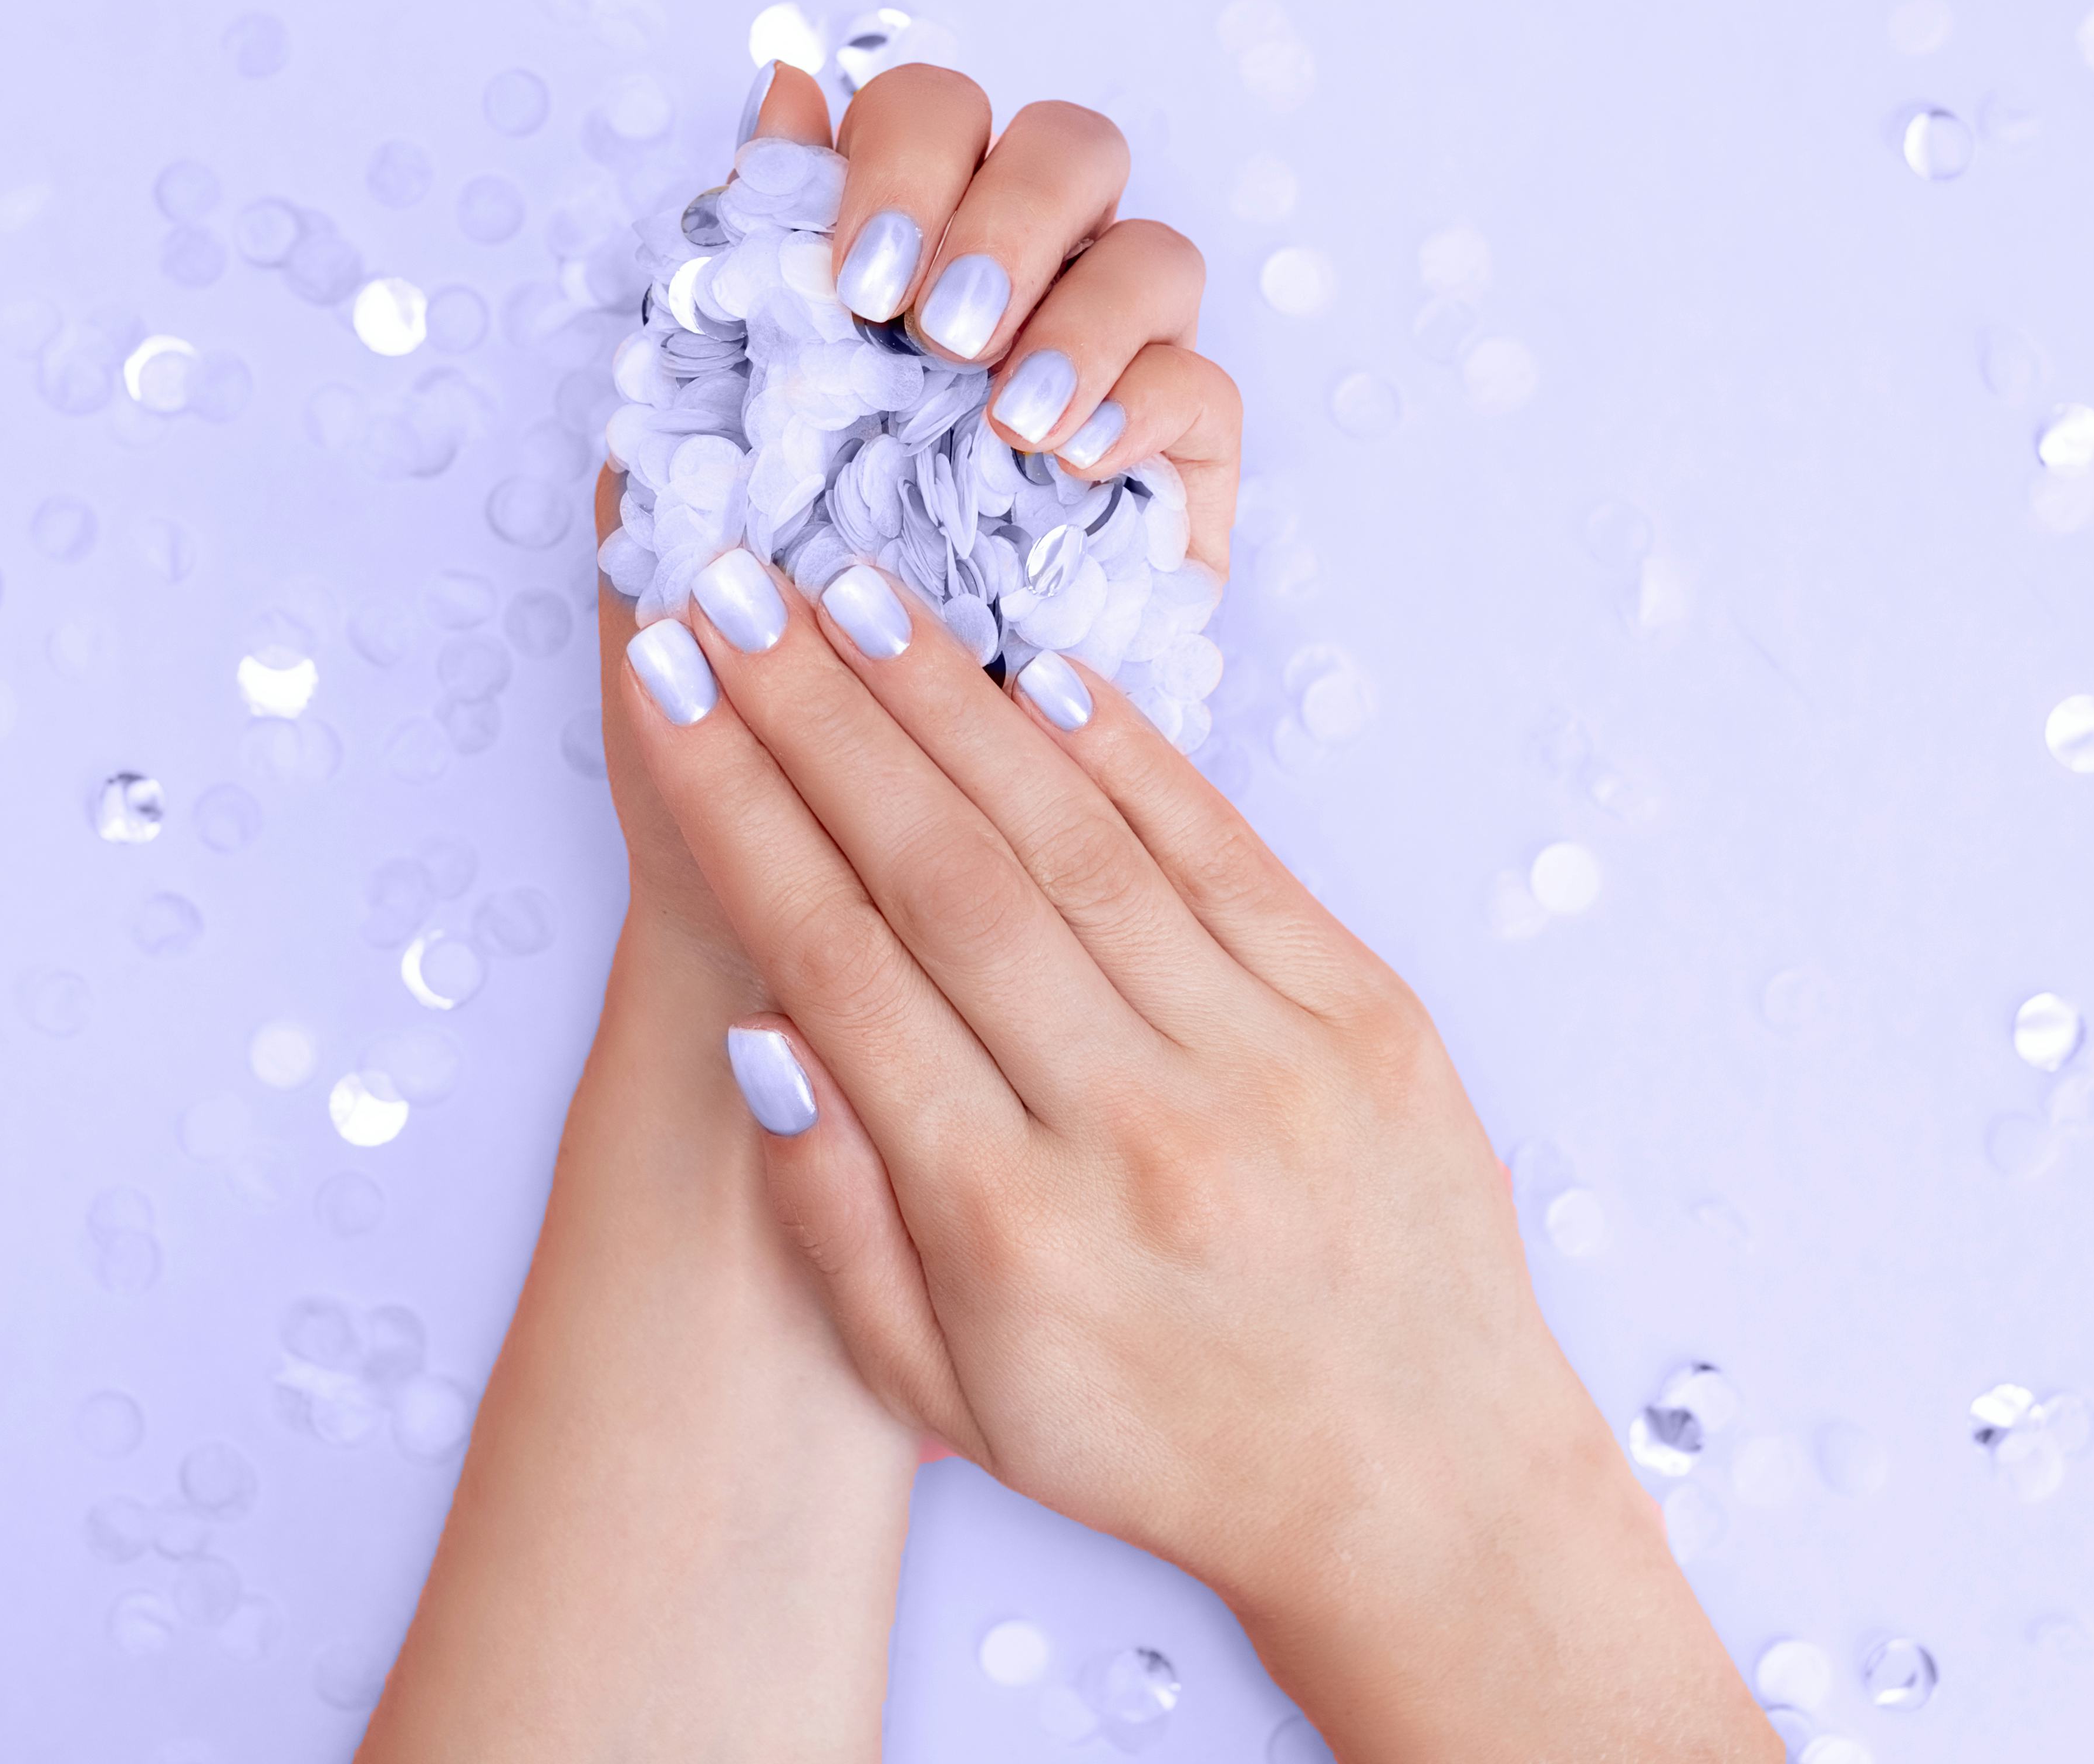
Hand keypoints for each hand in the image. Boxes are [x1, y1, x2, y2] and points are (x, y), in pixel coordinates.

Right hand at [616, 545, 1772, 1758]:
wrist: (1427, 1501)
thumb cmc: (1168, 1448)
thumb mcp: (950, 1395)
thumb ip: (838, 1219)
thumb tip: (762, 1030)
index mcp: (1013, 1228)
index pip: (841, 965)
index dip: (740, 810)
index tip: (666, 694)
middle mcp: (1138, 1129)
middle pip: (943, 872)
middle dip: (814, 715)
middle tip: (726, 594)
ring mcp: (1266, 1061)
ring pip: (1073, 836)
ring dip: (947, 698)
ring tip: (847, 592)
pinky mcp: (1369, 1015)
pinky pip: (1221, 849)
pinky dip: (1123, 746)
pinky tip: (1031, 661)